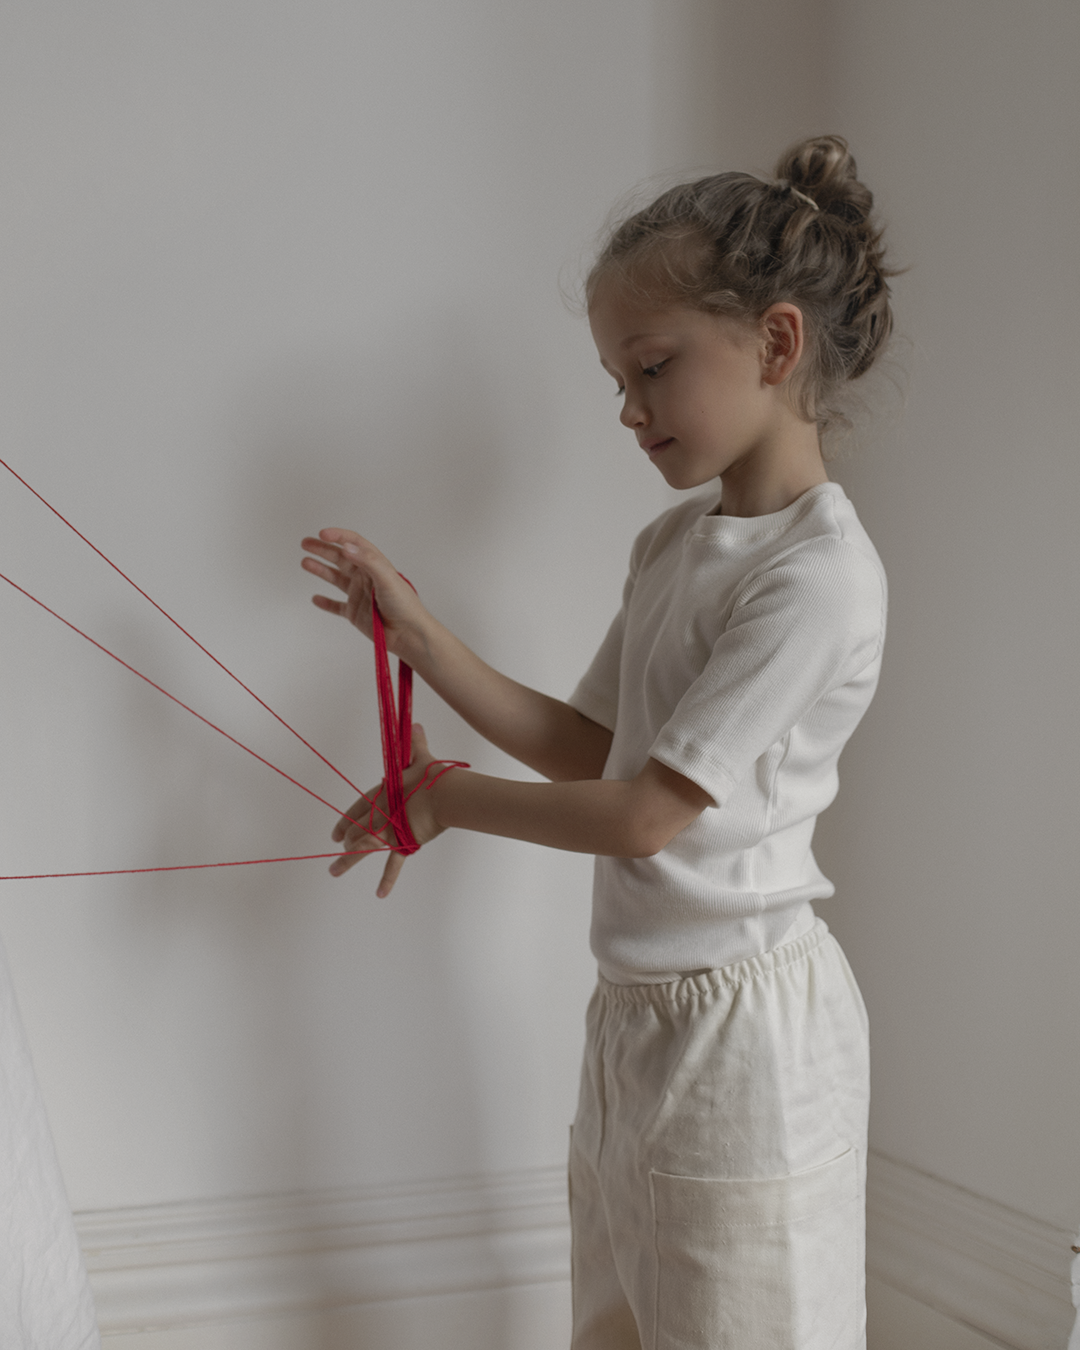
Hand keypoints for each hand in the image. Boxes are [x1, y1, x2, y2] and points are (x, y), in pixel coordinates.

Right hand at [301, 529, 427, 658]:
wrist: (408, 634)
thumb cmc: (404, 605)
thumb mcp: (388, 578)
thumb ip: (368, 561)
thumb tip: (347, 547)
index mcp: (374, 565)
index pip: (354, 544)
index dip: (338, 536)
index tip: (322, 534)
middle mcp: (365, 577)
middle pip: (340, 558)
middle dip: (323, 549)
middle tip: (306, 543)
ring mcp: (359, 594)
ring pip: (335, 578)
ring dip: (321, 569)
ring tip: (305, 562)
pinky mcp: (355, 612)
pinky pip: (337, 606)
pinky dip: (326, 603)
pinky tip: (315, 598)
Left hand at [328, 724, 446, 895]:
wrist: (444, 794)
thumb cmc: (432, 775)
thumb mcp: (420, 758)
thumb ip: (416, 744)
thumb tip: (415, 724)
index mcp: (382, 794)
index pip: (358, 807)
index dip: (345, 818)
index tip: (335, 831)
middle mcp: (380, 814)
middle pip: (357, 829)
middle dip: (346, 839)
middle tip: (337, 849)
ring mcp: (389, 831)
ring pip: (363, 847)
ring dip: (346, 861)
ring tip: (333, 871)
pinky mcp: (404, 843)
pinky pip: (393, 864)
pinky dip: (387, 880)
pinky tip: (379, 894)